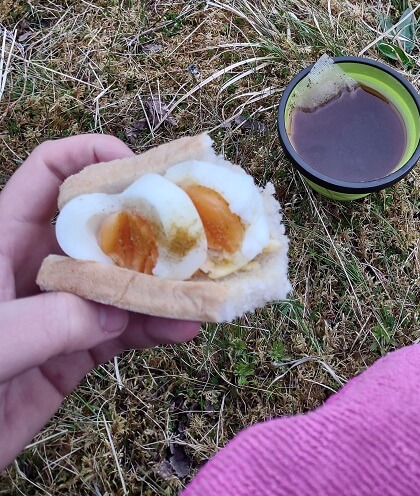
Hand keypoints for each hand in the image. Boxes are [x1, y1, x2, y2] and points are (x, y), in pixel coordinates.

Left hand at [0, 135, 199, 469]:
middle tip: (194, 224)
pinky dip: (154, 327)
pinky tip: (182, 328)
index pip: (48, 175)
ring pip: (121, 280)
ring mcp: (61, 309)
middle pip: (101, 225)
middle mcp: (38, 267)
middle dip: (148, 220)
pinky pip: (123, 329)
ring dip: (163, 280)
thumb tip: (119, 310)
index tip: (141, 167)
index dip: (92, 156)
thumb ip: (52, 322)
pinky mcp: (76, 349)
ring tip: (203, 281)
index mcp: (3, 243)